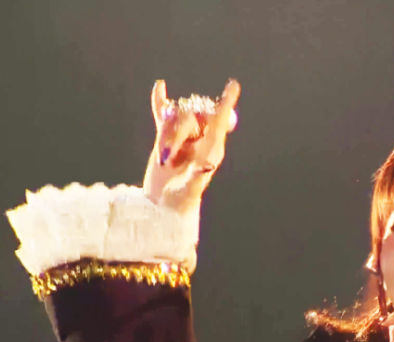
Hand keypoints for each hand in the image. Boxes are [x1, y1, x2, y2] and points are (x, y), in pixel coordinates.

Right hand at [142, 79, 240, 214]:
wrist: (162, 205)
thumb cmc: (181, 201)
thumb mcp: (190, 189)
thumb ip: (198, 175)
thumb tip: (207, 165)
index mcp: (212, 149)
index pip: (220, 121)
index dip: (226, 103)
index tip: (233, 86)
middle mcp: (200, 139)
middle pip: (191, 116)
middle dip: (176, 133)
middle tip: (167, 159)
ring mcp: (182, 136)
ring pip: (173, 118)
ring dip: (165, 136)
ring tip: (163, 161)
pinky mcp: (165, 137)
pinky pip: (163, 115)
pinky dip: (160, 103)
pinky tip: (160, 88)